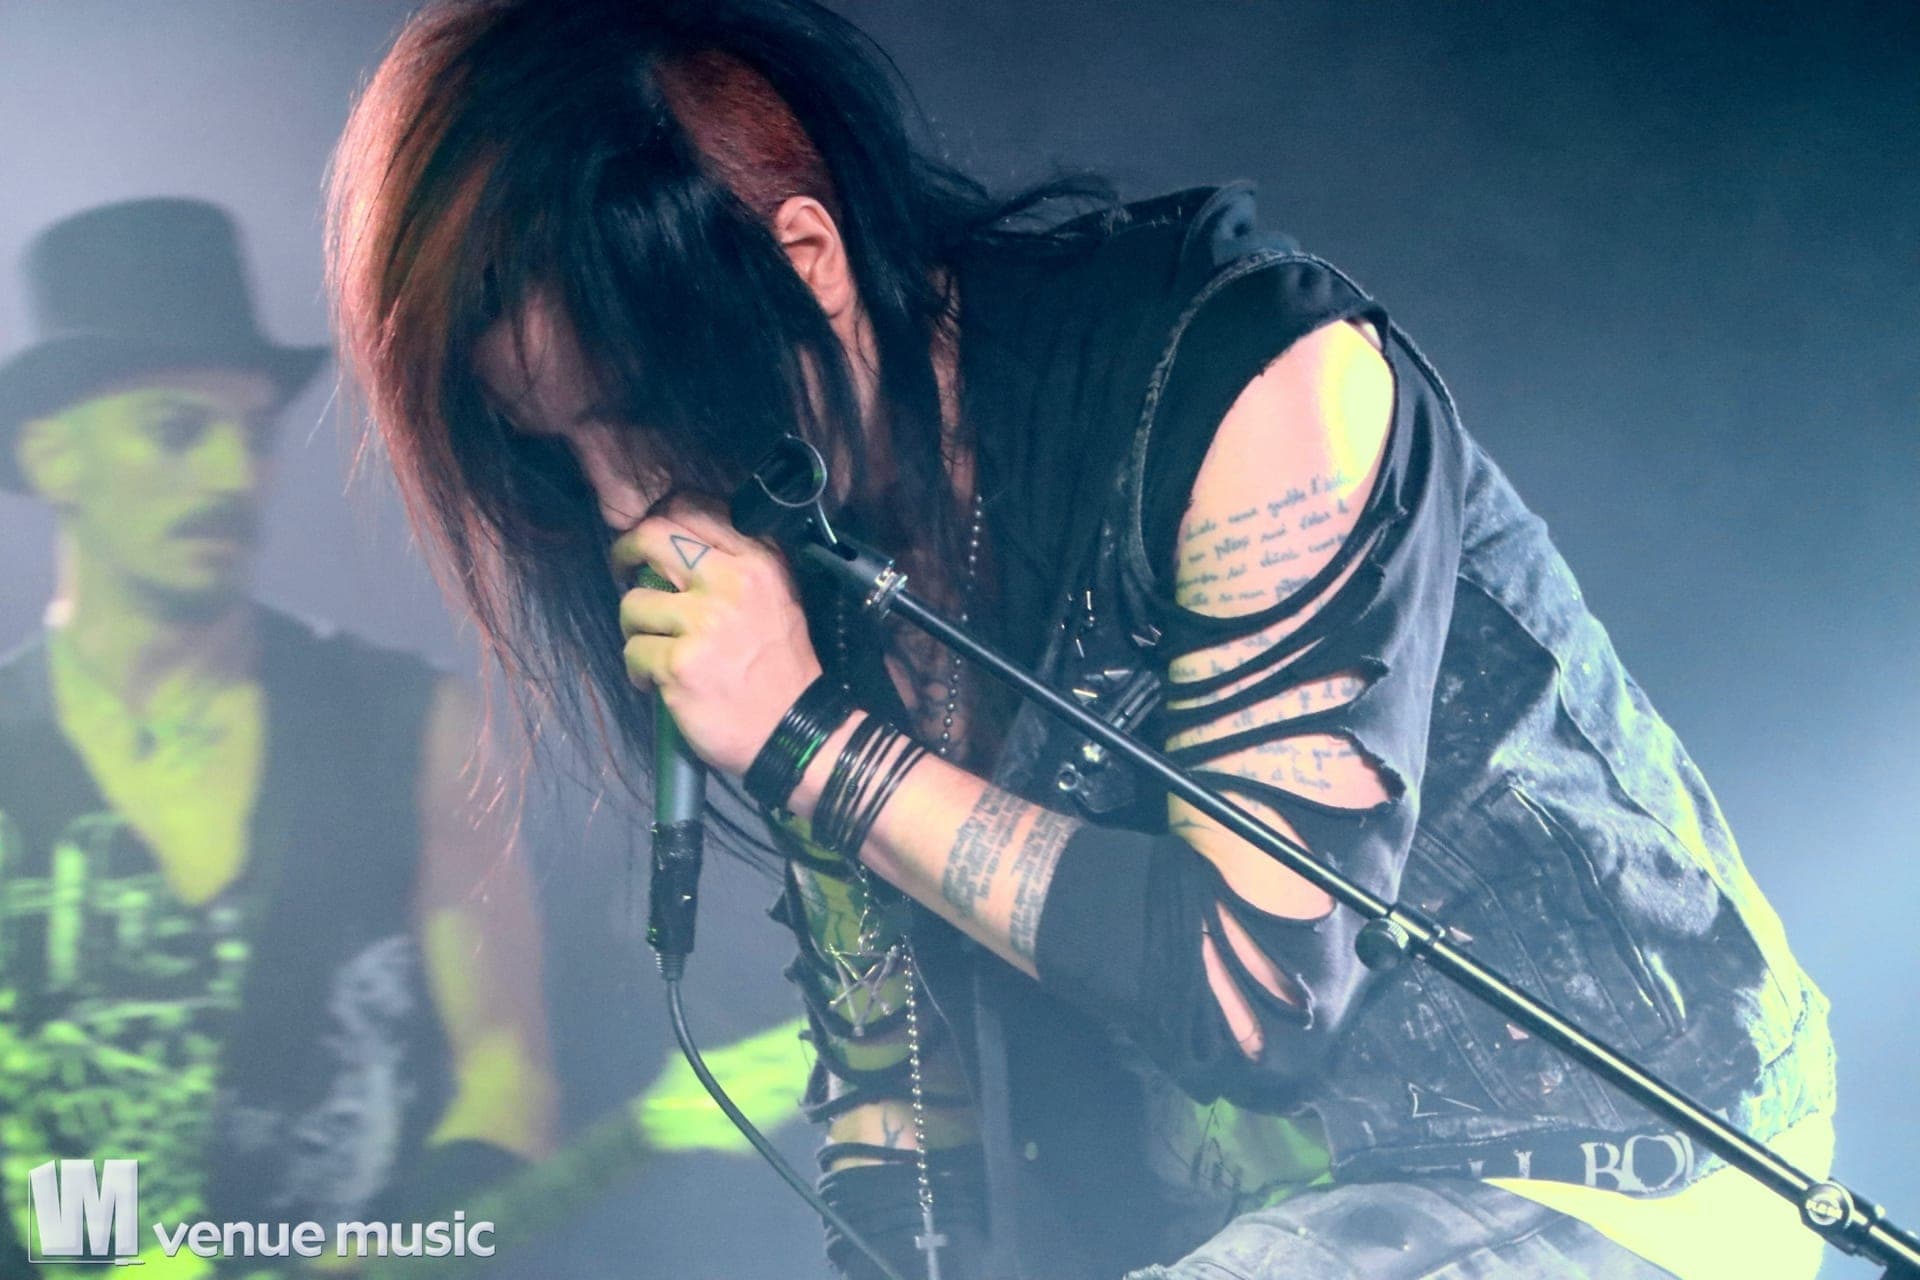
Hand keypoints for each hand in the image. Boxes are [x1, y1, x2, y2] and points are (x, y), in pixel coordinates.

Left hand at [611, 494, 821, 775]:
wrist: (796, 729)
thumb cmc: (782, 666)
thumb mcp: (776, 596)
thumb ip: (735, 563)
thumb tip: (670, 546)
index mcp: (758, 559)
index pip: (691, 509)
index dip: (657, 522)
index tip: (649, 546)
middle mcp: (731, 581)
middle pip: (652, 536)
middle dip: (626, 552)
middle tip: (624, 572)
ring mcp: (704, 622)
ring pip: (632, 602)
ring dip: (633, 628)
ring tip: (653, 648)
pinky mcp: (680, 663)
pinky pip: (633, 652)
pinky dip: (638, 671)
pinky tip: (656, 682)